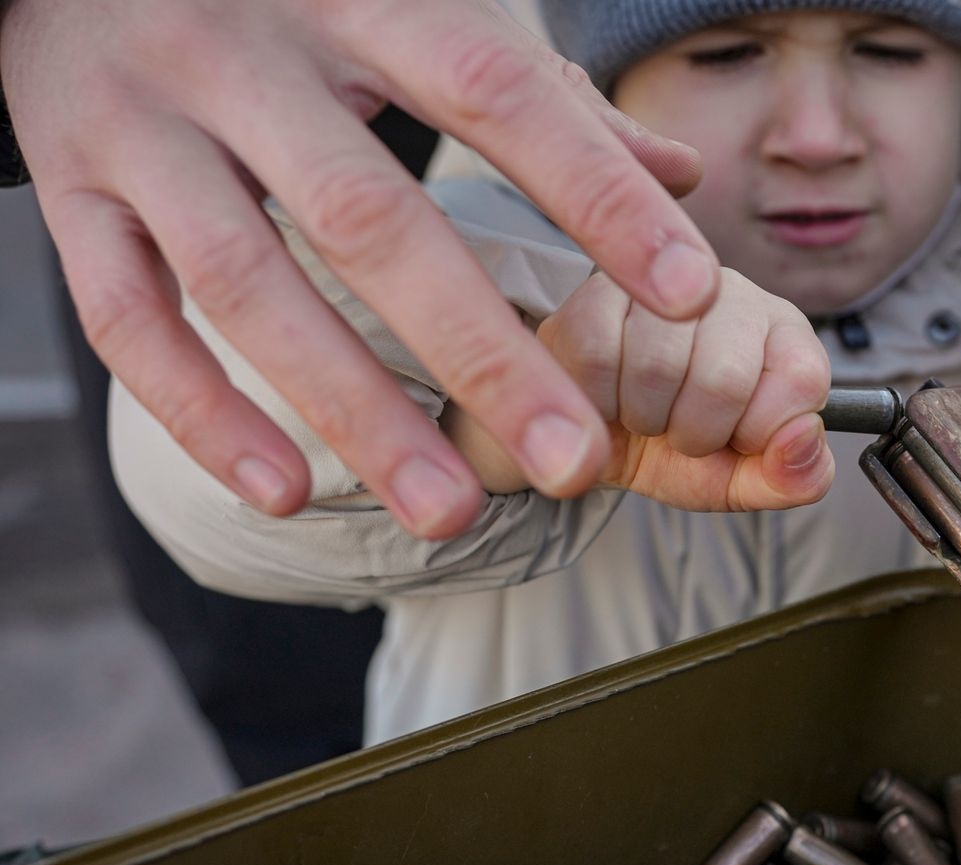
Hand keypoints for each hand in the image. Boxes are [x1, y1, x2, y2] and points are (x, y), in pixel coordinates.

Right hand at [0, 0, 719, 538]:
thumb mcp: (409, 4)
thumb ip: (544, 93)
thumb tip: (679, 171)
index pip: (496, 91)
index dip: (597, 193)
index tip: (692, 292)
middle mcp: (240, 53)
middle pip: (370, 220)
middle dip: (482, 353)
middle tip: (577, 464)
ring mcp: (140, 124)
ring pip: (245, 288)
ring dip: (356, 413)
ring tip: (453, 517)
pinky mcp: (69, 188)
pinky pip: (124, 318)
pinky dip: (202, 414)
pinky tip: (291, 494)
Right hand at [444, 270, 834, 511]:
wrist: (593, 443)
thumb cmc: (677, 450)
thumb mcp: (742, 478)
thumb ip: (793, 475)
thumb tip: (804, 439)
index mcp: (783, 331)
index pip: (801, 378)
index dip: (761, 431)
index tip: (738, 438)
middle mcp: (729, 290)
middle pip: (727, 376)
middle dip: (697, 432)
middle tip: (681, 431)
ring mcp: (660, 281)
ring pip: (659, 365)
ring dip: (646, 418)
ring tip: (643, 415)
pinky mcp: (592, 292)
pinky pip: (597, 355)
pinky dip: (601, 403)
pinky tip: (607, 401)